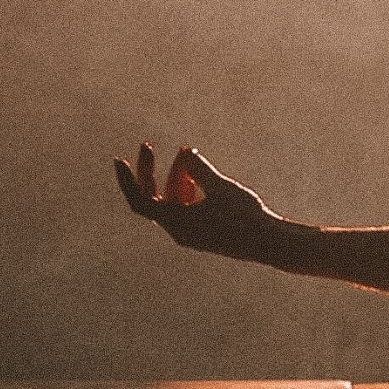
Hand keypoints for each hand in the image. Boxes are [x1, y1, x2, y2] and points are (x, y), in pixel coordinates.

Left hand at [115, 143, 277, 259]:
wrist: (269, 243)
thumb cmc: (245, 215)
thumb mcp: (221, 187)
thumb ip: (200, 169)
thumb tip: (185, 153)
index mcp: (176, 223)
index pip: (140, 201)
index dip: (127, 181)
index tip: (119, 160)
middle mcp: (178, 230)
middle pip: (155, 198)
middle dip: (152, 171)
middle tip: (147, 145)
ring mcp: (191, 232)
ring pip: (173, 201)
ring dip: (175, 176)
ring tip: (186, 152)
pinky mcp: (204, 231)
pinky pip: (186, 207)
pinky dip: (188, 188)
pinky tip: (198, 173)